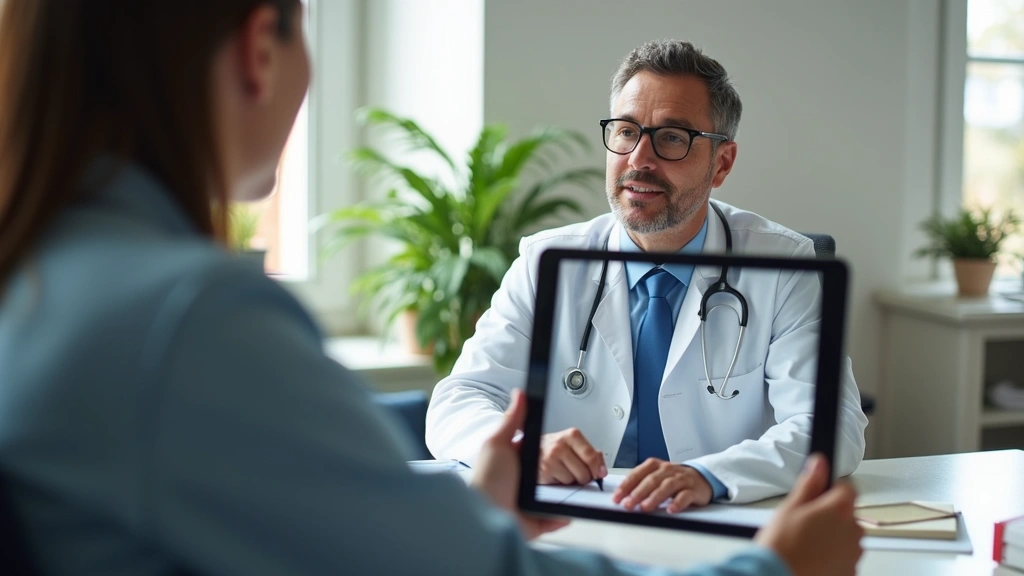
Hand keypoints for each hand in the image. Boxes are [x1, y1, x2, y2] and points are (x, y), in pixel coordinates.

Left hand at [471, 389, 570, 539]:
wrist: (485, 515)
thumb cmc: (486, 480)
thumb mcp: (496, 444)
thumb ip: (512, 419)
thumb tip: (520, 394)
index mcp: (530, 457)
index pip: (564, 449)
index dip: (580, 452)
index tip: (590, 457)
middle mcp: (537, 477)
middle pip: (573, 470)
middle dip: (574, 471)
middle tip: (560, 471)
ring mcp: (542, 499)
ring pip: (572, 492)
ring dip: (569, 490)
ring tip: (554, 489)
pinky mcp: (543, 518)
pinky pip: (564, 515)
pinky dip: (565, 513)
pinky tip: (562, 508)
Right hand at [538, 427, 606, 484]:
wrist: (532, 449)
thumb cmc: (555, 448)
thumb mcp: (574, 445)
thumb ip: (591, 454)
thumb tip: (602, 471)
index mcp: (572, 435)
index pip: (591, 456)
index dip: (597, 469)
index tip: (599, 473)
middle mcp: (560, 445)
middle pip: (585, 472)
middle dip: (584, 476)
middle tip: (576, 470)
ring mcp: (550, 458)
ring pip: (574, 480)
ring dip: (572, 480)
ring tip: (564, 470)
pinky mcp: (544, 472)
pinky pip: (562, 485)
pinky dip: (561, 483)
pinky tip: (556, 474)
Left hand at [612, 459, 712, 512]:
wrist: (702, 477)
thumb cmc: (674, 479)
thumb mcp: (656, 476)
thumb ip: (640, 483)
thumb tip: (622, 496)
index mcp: (655, 466)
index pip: (638, 473)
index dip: (626, 485)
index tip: (617, 497)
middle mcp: (668, 470)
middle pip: (651, 480)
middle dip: (638, 493)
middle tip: (628, 504)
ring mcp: (681, 479)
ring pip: (667, 486)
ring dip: (654, 497)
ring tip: (645, 507)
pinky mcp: (693, 490)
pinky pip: (685, 496)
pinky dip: (677, 503)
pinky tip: (670, 509)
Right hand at [755, 454, 862, 575]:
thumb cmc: (782, 547)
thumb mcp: (789, 507)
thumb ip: (809, 483)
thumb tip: (819, 464)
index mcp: (839, 510)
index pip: (849, 486)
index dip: (832, 487)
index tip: (819, 493)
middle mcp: (853, 531)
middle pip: (847, 513)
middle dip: (830, 514)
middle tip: (805, 522)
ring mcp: (853, 554)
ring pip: (846, 536)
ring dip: (833, 536)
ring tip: (806, 542)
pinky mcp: (850, 572)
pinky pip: (845, 556)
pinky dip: (833, 555)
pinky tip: (812, 557)